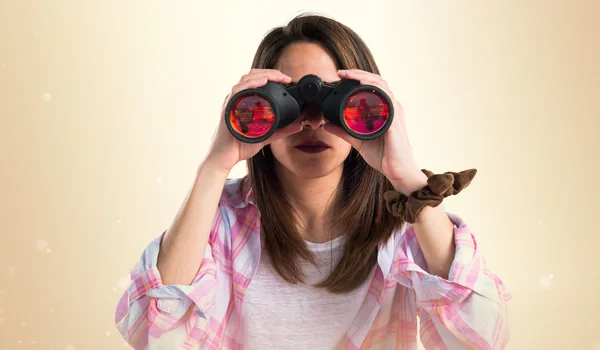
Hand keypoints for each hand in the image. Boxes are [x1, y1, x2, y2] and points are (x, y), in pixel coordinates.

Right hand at [204, 69, 303, 172]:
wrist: (225, 157)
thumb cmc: (240, 145)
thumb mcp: (266, 136)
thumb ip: (281, 130)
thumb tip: (298, 126)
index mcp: (245, 101)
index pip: (257, 81)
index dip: (272, 76)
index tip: (286, 80)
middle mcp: (237, 99)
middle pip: (252, 76)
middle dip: (270, 73)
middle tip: (284, 77)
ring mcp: (232, 102)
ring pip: (245, 79)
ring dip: (262, 75)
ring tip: (276, 76)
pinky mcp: (228, 108)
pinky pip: (237, 90)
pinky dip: (250, 83)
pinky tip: (262, 82)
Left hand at [323, 69, 427, 194]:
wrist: (397, 171)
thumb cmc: (383, 155)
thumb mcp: (358, 141)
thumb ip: (343, 131)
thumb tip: (327, 124)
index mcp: (384, 110)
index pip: (372, 86)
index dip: (357, 78)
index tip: (340, 76)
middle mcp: (391, 108)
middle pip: (377, 81)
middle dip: (359, 74)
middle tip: (341, 73)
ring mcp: (395, 113)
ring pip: (383, 87)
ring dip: (366, 78)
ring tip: (351, 76)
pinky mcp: (395, 122)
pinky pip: (387, 101)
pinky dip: (376, 92)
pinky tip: (365, 88)